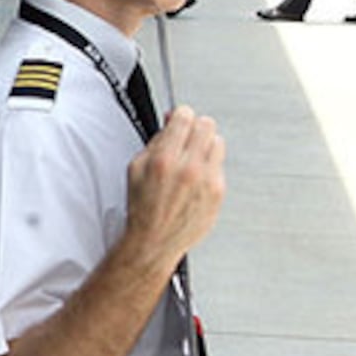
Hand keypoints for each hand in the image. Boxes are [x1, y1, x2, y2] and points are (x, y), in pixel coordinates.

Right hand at [124, 106, 224, 273]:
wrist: (155, 240)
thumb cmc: (143, 209)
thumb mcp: (135, 169)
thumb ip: (155, 142)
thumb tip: (169, 125)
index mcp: (165, 160)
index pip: (184, 118)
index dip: (180, 115)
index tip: (177, 118)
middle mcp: (189, 168)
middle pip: (206, 125)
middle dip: (194, 126)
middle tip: (186, 134)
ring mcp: (208, 180)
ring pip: (218, 142)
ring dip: (205, 143)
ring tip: (192, 155)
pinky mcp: (219, 191)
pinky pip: (220, 164)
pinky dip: (210, 164)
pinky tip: (196, 174)